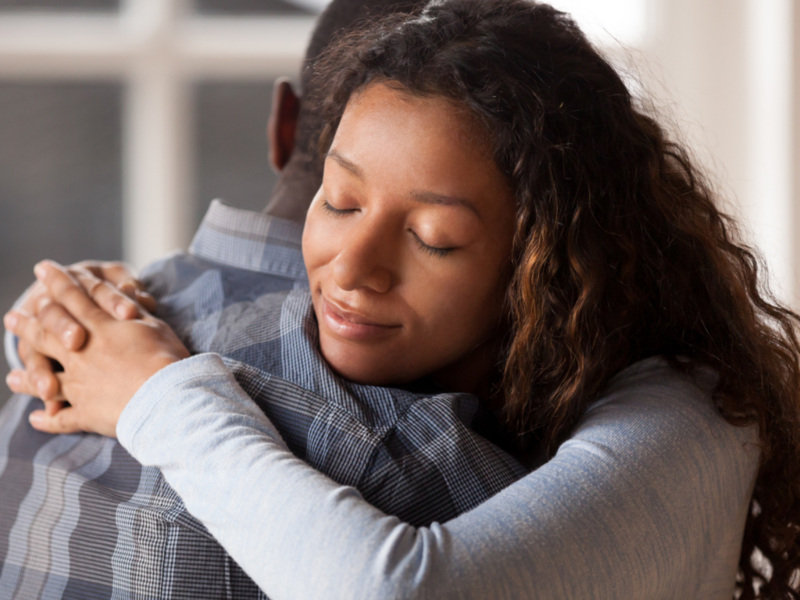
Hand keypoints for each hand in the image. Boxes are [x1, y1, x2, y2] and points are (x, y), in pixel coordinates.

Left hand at [4, 261, 188, 436]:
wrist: (167, 397)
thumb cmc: (166, 357)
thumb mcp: (154, 325)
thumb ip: (135, 312)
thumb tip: (125, 297)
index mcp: (100, 327)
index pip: (73, 297)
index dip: (57, 281)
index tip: (42, 268)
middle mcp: (81, 353)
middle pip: (47, 334)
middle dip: (28, 325)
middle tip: (11, 318)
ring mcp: (79, 383)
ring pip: (46, 377)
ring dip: (29, 377)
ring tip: (12, 379)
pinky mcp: (86, 413)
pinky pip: (62, 418)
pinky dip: (48, 418)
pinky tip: (37, 419)